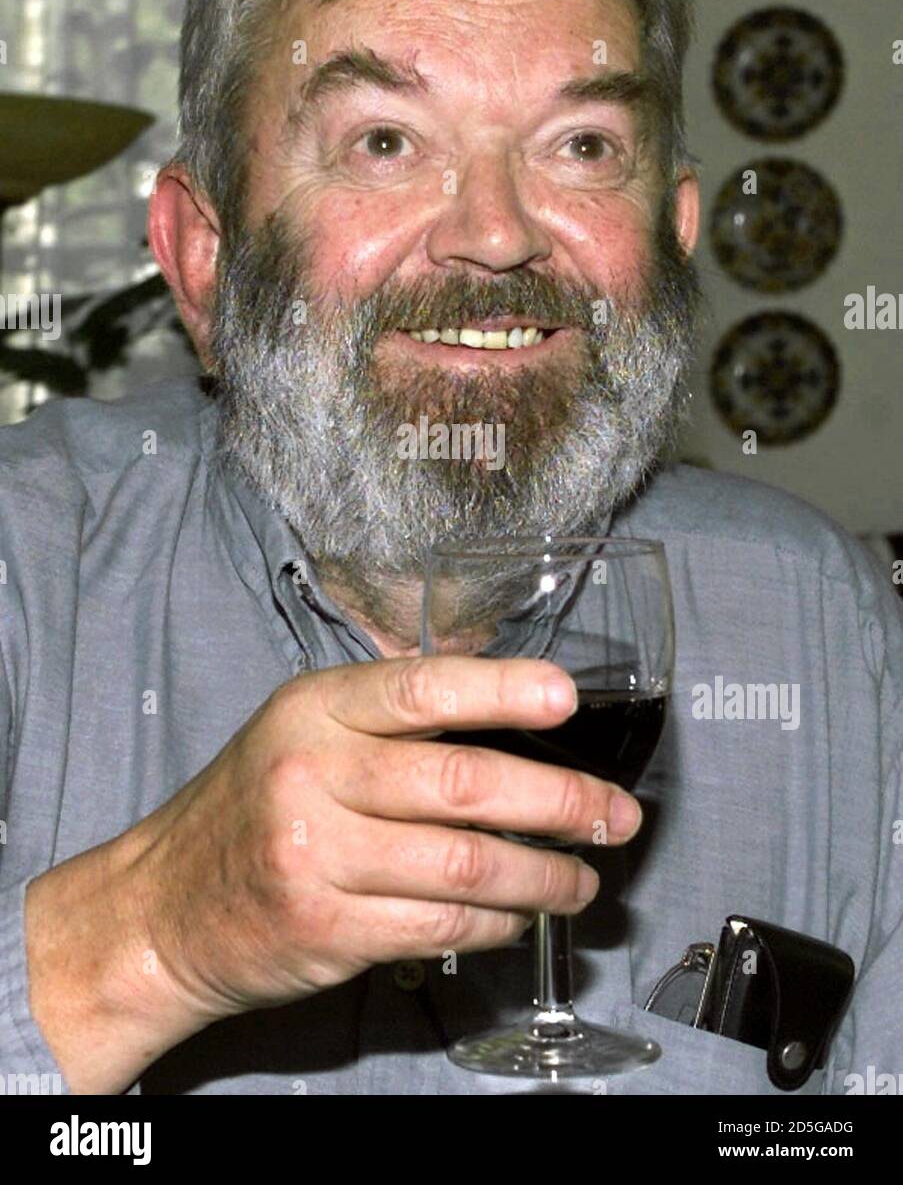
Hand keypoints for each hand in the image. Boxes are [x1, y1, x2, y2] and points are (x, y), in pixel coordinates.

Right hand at [134, 656, 641, 1023]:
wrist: (164, 908)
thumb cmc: (251, 809)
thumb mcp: (301, 732)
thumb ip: (388, 717)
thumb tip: (510, 709)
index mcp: (313, 711)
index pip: (420, 688)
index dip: (501, 689)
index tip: (565, 697)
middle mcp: (313, 776)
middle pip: (462, 782)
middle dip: (560, 801)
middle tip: (614, 815)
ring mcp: (318, 857)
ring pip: (465, 865)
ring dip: (544, 876)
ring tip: (584, 879)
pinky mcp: (328, 929)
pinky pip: (442, 924)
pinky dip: (499, 921)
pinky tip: (520, 915)